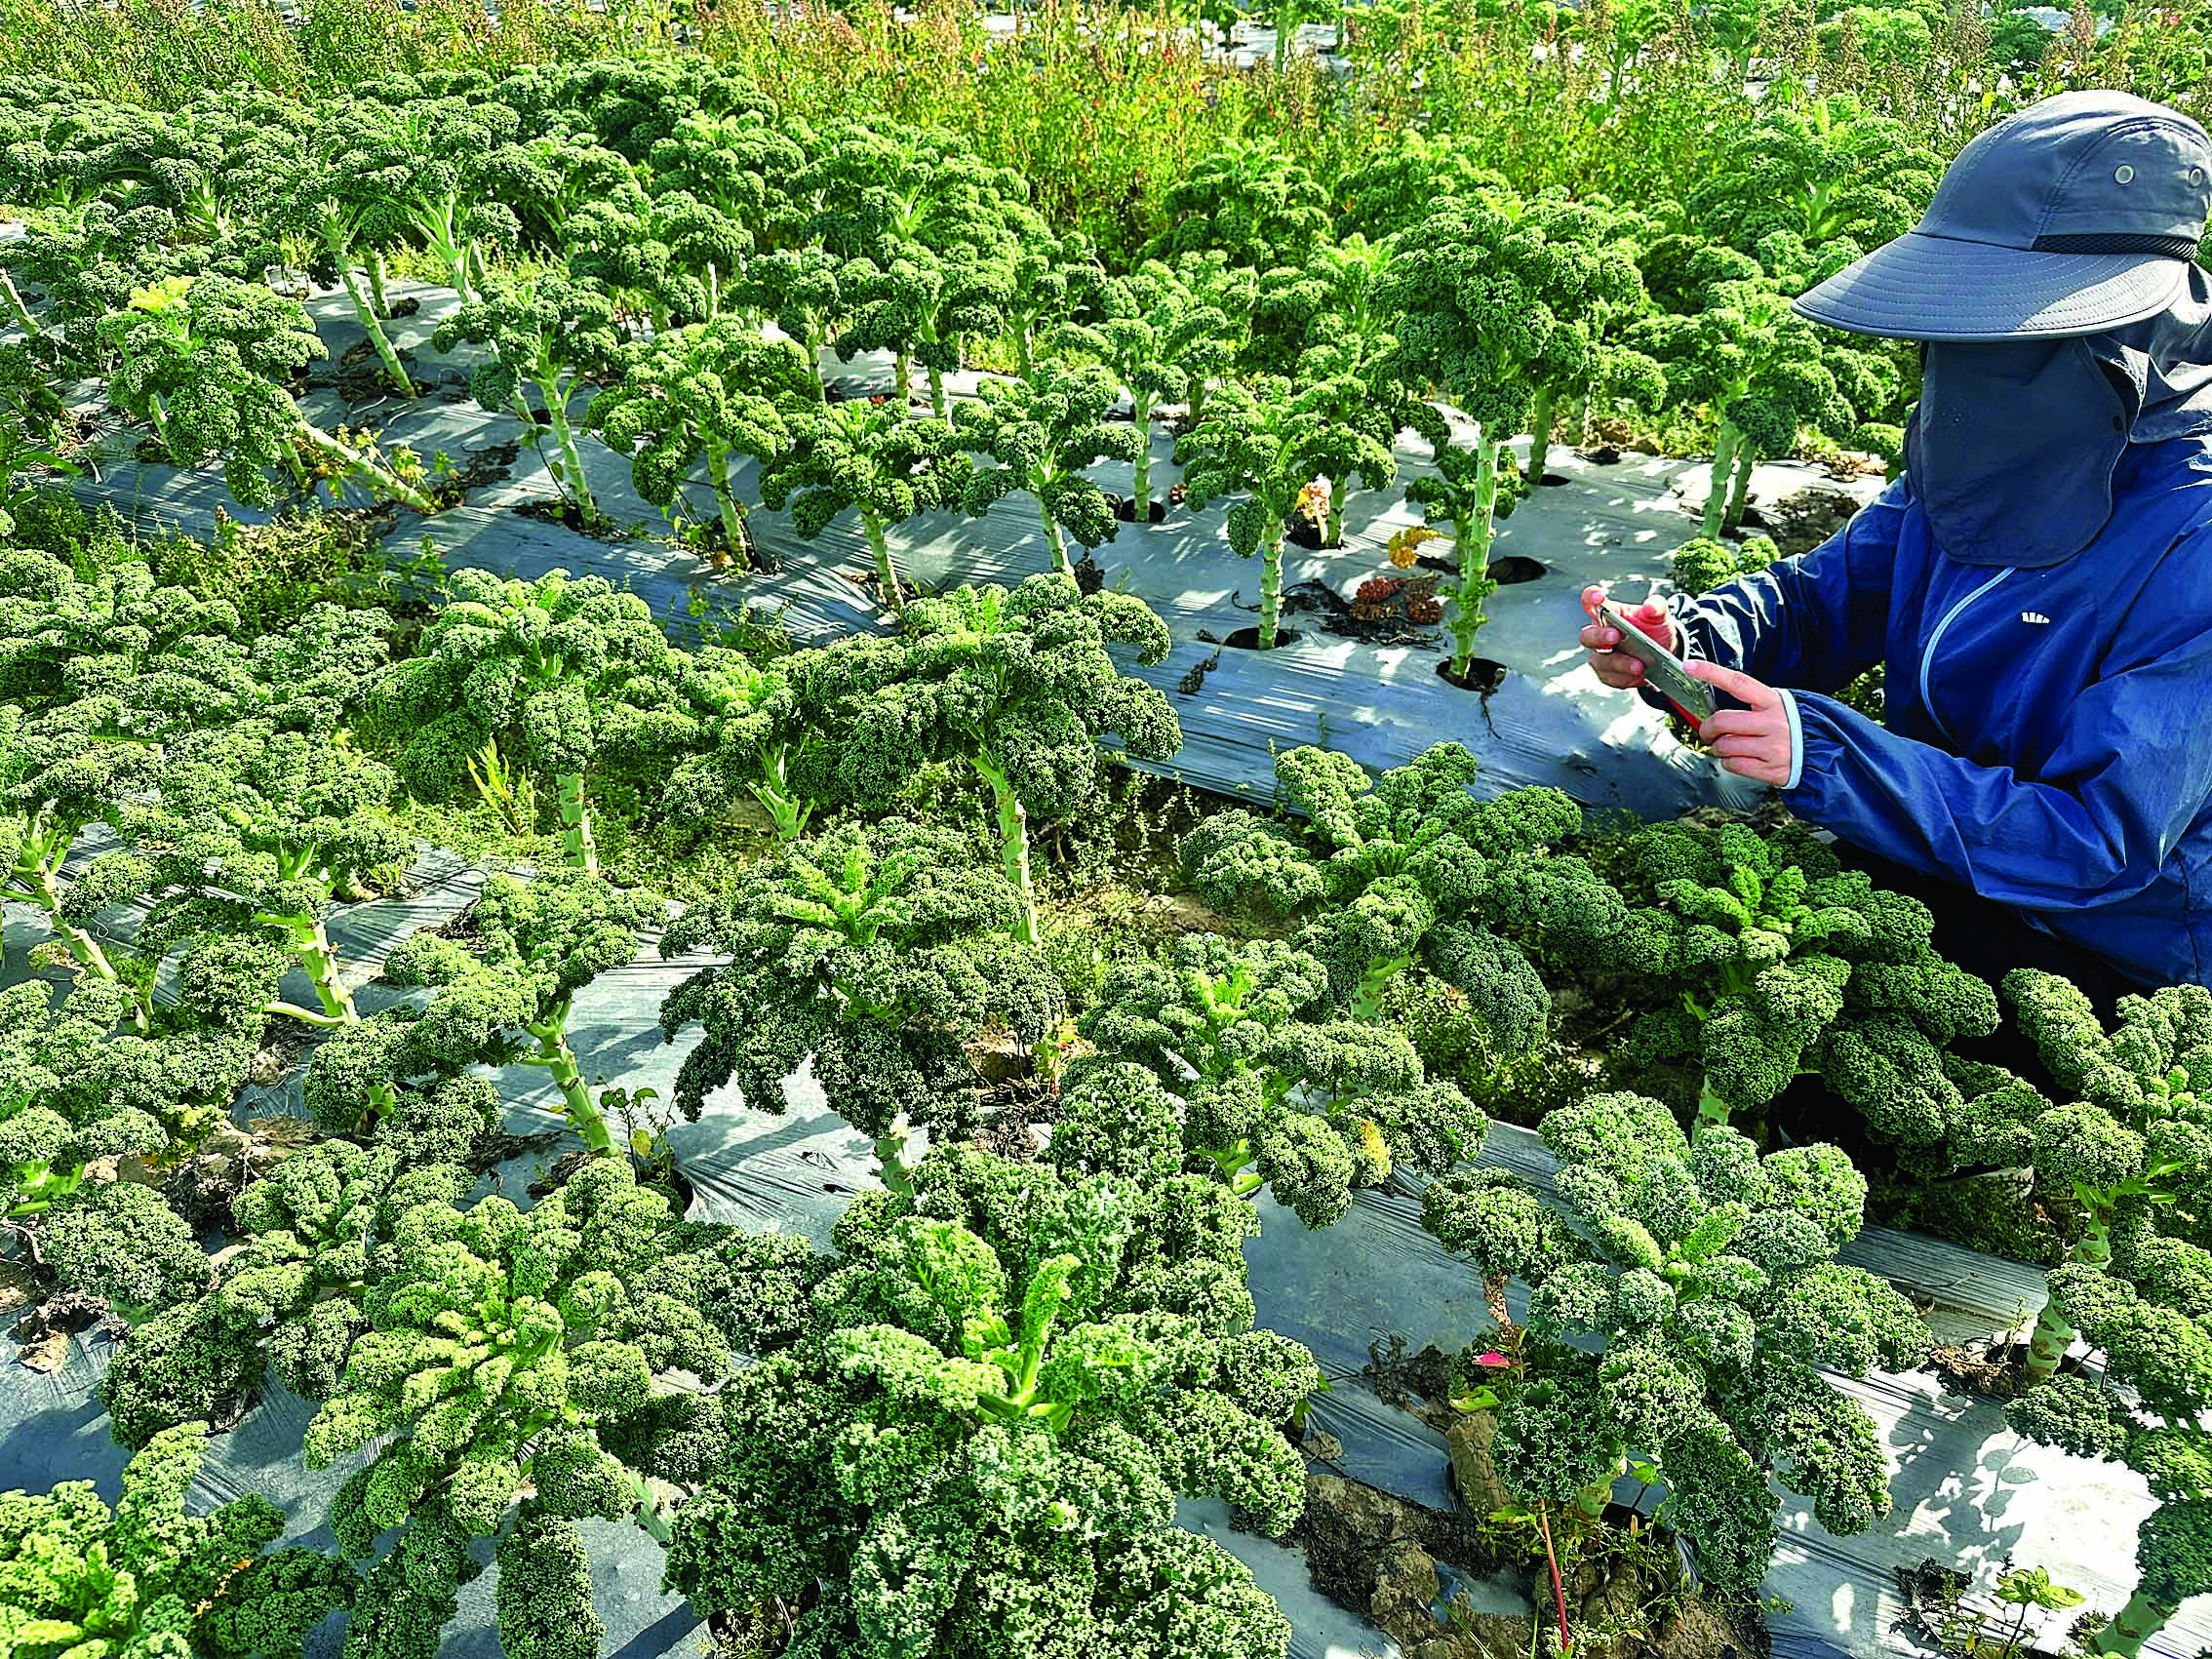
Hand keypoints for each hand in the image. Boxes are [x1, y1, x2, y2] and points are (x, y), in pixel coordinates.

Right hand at [1579, 586, 1672, 689]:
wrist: (1663, 654)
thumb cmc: (1653, 629)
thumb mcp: (1659, 616)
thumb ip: (1657, 607)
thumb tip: (1651, 607)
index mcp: (1607, 613)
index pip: (1590, 602)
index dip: (1591, 598)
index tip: (1599, 597)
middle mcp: (1598, 635)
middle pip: (1587, 636)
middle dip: (1600, 636)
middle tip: (1616, 636)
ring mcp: (1600, 656)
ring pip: (1601, 661)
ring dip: (1619, 663)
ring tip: (1639, 665)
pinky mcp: (1607, 674)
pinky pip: (1612, 678)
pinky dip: (1627, 677)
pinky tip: (1640, 675)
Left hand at [1688, 661, 1792, 787]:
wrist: (1826, 754)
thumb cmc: (1795, 727)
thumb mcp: (1781, 707)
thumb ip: (1753, 705)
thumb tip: (1716, 711)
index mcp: (1773, 701)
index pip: (1737, 682)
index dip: (1711, 672)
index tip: (1689, 665)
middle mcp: (1773, 722)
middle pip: (1722, 721)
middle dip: (1707, 728)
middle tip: (1707, 732)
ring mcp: (1773, 746)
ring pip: (1725, 746)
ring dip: (1718, 748)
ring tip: (1727, 747)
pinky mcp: (1771, 769)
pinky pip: (1734, 765)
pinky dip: (1729, 762)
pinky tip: (1738, 758)